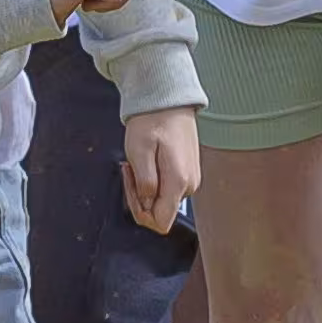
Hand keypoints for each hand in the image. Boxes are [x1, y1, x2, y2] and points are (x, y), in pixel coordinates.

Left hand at [120, 104, 200, 231]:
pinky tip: (148, 160)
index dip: (140, 213)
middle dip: (140, 197)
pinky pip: (168, 187)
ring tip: (138, 162)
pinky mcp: (188, 172)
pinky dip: (154, 179)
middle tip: (130, 169)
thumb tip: (146, 204)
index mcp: (178, 182)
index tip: (130, 189)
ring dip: (146, 186)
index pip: (161, 222)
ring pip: (163, 199)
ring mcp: (191, 179)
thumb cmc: (152, 121)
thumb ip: (144, 184)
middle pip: (161, 211)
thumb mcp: (139, 152)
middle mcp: (190, 185)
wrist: (168, 100)